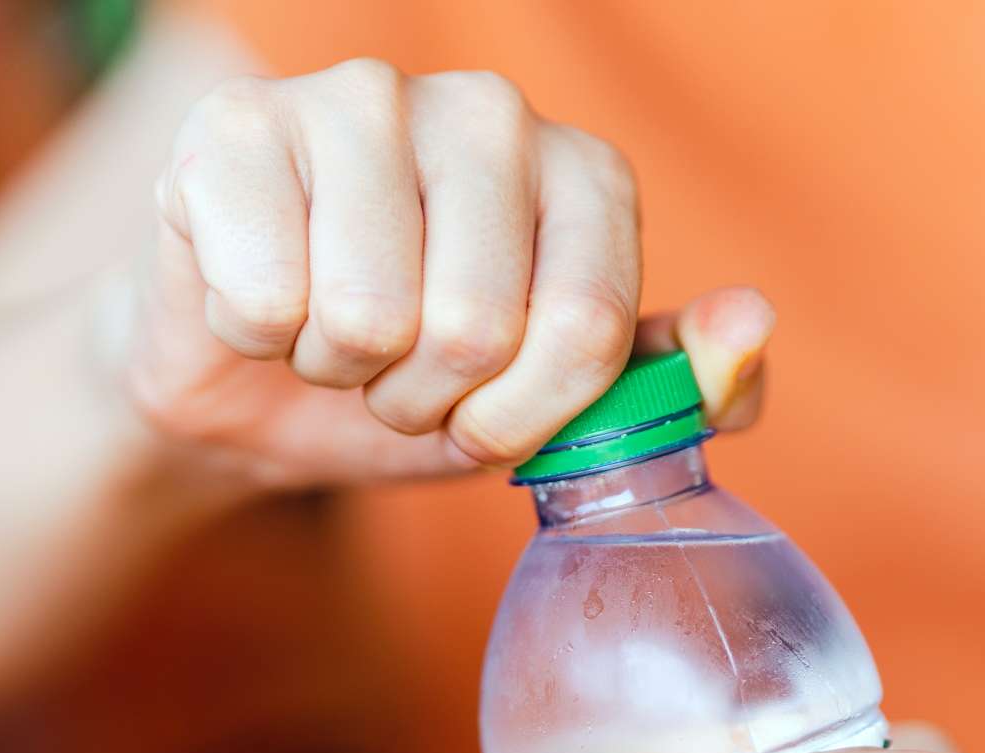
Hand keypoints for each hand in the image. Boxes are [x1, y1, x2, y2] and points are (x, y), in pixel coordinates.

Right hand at [118, 59, 771, 487]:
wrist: (251, 383)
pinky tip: (258, 300)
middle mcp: (486, 112)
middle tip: (394, 376)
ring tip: (329, 336)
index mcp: (582, 173)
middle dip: (422, 399)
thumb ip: (669, 387)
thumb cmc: (415, 386)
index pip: (588, 329)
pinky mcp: (238, 126)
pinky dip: (256, 337)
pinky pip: (266, 299)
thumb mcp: (554, 416)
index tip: (482, 421)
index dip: (520, 420)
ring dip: (338, 370)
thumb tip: (745, 325)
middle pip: (477, 327)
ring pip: (368, 316)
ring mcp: (359, 100)